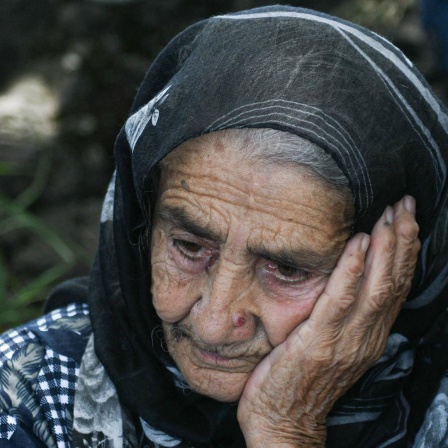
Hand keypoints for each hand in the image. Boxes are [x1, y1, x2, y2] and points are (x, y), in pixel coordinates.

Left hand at [237, 196, 420, 447]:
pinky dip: (353, 269)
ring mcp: (345, 341)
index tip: (405, 220)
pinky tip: (359, 244)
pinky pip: (341, 300)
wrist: (283, 425)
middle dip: (402, 240)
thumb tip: (341, 286)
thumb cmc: (301, 384)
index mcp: (367, 336)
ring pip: (377, 287)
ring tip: (392, 215)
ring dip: (386, 248)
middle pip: (393, 282)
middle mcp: (365, 337)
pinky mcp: (319, 343)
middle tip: (406, 205)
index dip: (403, 253)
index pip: (394, 288)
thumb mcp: (329, 348)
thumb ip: (341, 319)